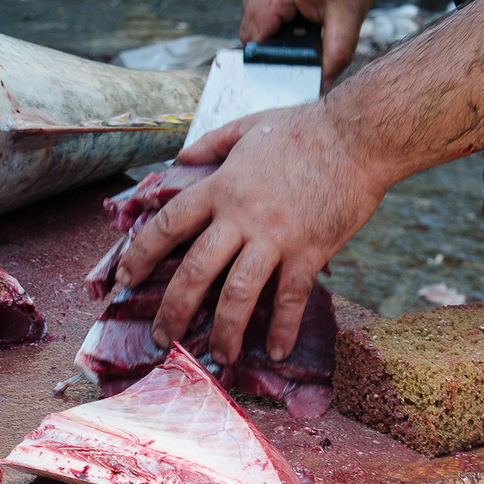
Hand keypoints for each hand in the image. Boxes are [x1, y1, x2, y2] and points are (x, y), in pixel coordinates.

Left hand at [114, 102, 385, 363]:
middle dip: (173, 310)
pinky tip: (273, 350)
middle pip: (195, 270)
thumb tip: (181, 158)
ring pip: (238, 294)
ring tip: (218, 357)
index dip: (142, 255)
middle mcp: (241, 217)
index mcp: (222, 186)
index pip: (169, 225)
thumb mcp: (249, 126)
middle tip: (163, 338)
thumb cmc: (306, 128)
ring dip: (224, 331)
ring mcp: (276, 237)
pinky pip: (289, 298)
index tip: (125, 279)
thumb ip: (212, 143)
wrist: (358, 135)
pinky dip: (281, 328)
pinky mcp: (310, 251)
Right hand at [241, 0, 383, 86]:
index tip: (292, 67)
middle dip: (277, 44)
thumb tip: (321, 88)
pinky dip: (276, 15)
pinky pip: (259, 6)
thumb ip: (334, 57)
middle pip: (252, 32)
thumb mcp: (349, 18)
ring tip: (306, 21)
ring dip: (276, 29)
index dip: (271, 59)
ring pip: (254, 21)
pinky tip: (299, 9)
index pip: (254, 41)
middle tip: (307, 40)